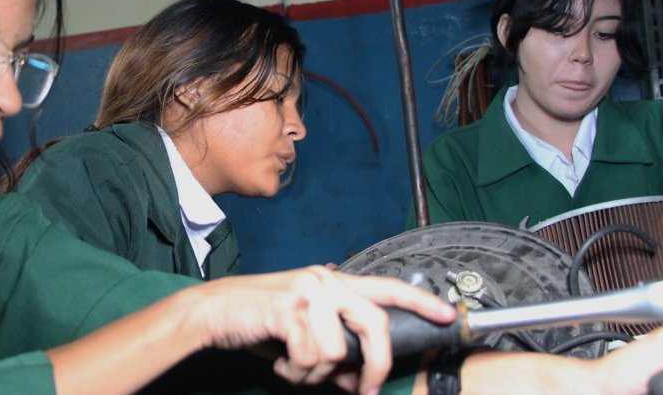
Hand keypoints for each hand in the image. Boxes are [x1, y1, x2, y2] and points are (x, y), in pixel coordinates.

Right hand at [189, 266, 454, 394]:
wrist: (214, 312)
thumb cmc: (259, 323)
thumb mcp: (302, 337)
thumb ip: (334, 354)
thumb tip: (357, 383)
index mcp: (333, 282)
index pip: (387, 288)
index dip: (420, 302)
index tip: (448, 315)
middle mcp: (325, 280)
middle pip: (375, 324)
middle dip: (375, 365)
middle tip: (364, 390)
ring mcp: (307, 291)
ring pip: (338, 350)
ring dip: (316, 373)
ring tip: (292, 368)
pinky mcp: (288, 307)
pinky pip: (311, 355)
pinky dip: (295, 371)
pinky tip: (279, 363)